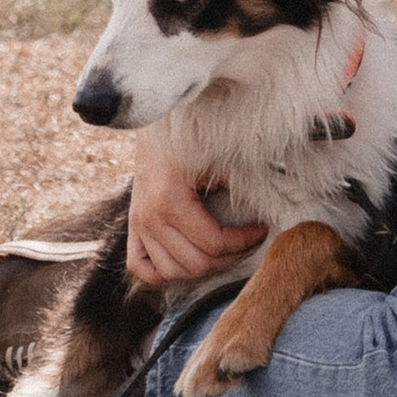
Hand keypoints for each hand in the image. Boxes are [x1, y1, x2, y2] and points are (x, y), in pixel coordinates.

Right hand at [125, 129, 265, 286]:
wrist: (156, 125)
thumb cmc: (189, 139)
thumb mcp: (217, 158)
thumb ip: (238, 186)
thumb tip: (263, 211)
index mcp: (169, 200)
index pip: (213, 243)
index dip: (243, 242)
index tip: (260, 229)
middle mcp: (149, 218)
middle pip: (196, 263)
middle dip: (229, 257)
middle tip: (248, 242)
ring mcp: (137, 226)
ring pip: (172, 271)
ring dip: (202, 268)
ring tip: (224, 251)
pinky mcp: (132, 228)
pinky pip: (142, 268)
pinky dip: (163, 272)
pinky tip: (186, 259)